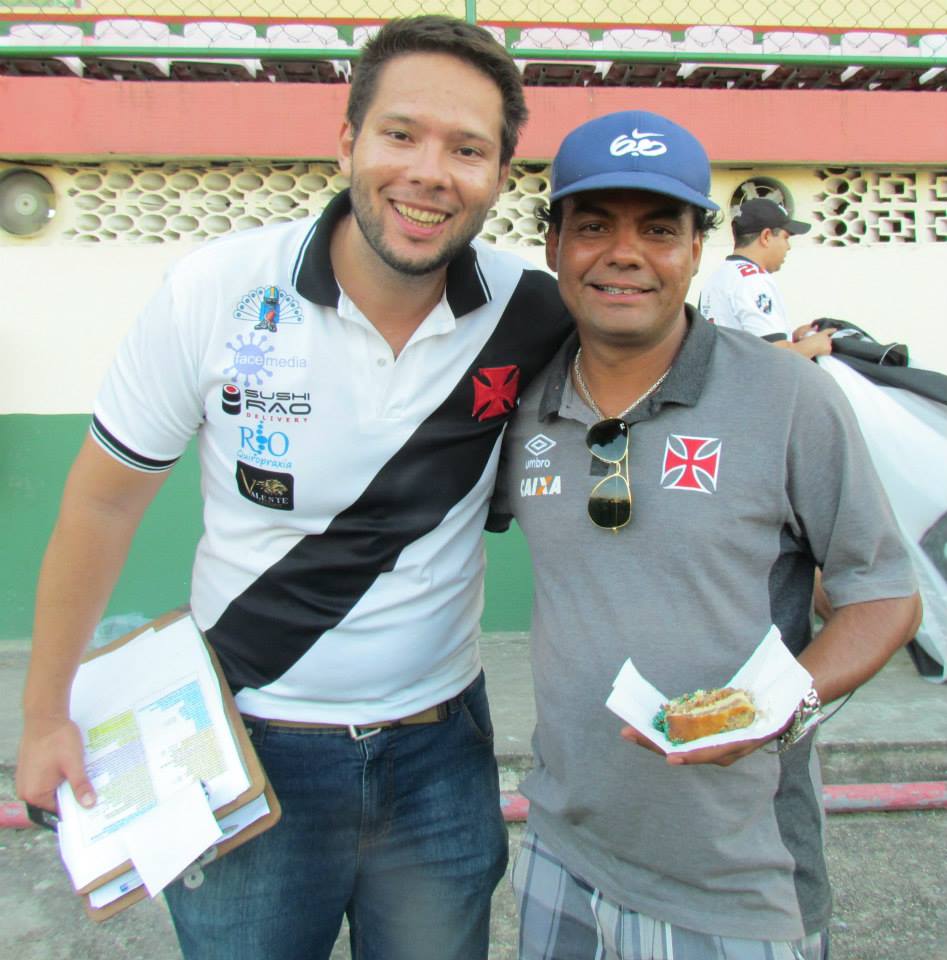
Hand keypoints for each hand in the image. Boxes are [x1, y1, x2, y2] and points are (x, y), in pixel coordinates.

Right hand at [16, 717, 95, 812]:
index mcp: (34, 794)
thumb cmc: (57, 739)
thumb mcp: (73, 764)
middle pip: (54, 801)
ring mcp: (27, 780)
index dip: (76, 809)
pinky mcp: (30, 770)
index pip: (58, 811)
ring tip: (84, 779)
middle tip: (93, 792)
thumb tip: (88, 805)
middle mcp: (26, 791)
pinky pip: (46, 780)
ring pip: (52, 789)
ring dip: (67, 785)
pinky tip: (73, 770)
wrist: (45, 717)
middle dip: (72, 796)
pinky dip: (60, 777)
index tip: (92, 806)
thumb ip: (80, 786)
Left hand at [619, 724, 772, 766]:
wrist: (778, 715)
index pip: (707, 754)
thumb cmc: (769, 714)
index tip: (670, 758)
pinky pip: (682, 740)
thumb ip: (751, 712)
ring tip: (632, 730)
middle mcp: (720, 751)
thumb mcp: (762, 716)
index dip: (689, 756)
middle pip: (682, 751)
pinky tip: (649, 727)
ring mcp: (711, 747)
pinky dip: (665, 734)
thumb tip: (745, 695)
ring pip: (678, 746)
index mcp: (735, 747)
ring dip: (654, 739)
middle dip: (654, 744)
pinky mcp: (705, 739)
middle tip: (628, 733)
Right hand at [793, 327, 835, 358]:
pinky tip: (820, 353)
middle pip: (829, 340)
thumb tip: (807, 332)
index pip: (828, 331)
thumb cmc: (806, 342)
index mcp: (822, 334)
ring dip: (825, 348)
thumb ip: (809, 335)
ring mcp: (828, 343)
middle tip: (821, 346)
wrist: (809, 347)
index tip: (835, 329)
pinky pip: (828, 352)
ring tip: (818, 350)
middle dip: (826, 343)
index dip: (832, 330)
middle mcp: (826, 338)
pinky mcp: (829, 348)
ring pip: (828, 346)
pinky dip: (825, 353)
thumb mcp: (806, 337)